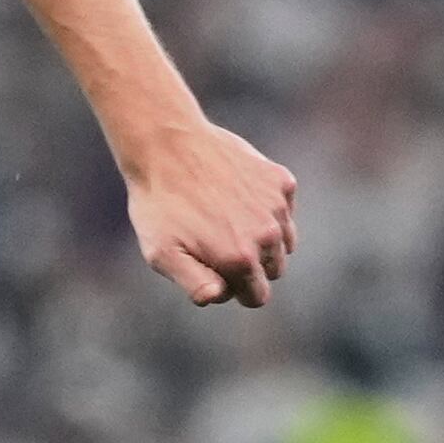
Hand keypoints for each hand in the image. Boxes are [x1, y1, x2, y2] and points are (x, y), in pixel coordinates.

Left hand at [124, 120, 296, 307]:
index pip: (258, 297)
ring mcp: (277, 206)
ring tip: (225, 218)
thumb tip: (220, 295)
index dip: (236, 290)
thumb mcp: (162, 254)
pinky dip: (266, 208)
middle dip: (251, 265)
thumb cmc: (159, 205)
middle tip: (216, 242)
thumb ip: (194, 283)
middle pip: (274, 270)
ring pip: (283, 241)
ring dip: (262, 237)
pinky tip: (235, 194)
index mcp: (241, 260)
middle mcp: (268, 235)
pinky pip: (284, 209)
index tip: (215, 271)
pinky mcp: (281, 180)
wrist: (167, 145)